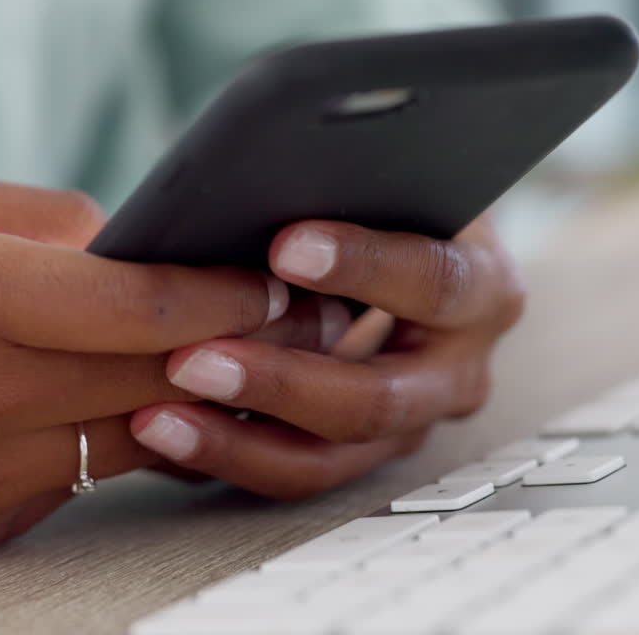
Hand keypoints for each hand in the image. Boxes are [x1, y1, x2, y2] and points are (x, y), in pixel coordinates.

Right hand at [0, 169, 291, 574]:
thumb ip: (23, 213)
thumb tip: (125, 239)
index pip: (135, 297)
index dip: (226, 291)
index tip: (278, 281)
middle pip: (157, 372)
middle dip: (242, 345)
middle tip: (301, 322)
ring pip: (139, 435)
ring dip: (201, 399)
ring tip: (240, 362)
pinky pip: (87, 477)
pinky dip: (125, 439)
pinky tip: (149, 407)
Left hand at [130, 216, 524, 499]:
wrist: (401, 249)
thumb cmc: (383, 203)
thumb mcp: (384, 182)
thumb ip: (350, 182)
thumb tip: (271, 166)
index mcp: (483, 290)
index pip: (434, 283)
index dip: (363, 266)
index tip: (284, 247)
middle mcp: (458, 372)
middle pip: (376, 399)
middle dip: (279, 382)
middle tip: (192, 359)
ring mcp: (409, 424)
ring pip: (328, 458)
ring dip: (235, 439)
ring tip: (155, 414)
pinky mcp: (358, 456)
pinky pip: (290, 472)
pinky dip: (222, 453)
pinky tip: (160, 431)